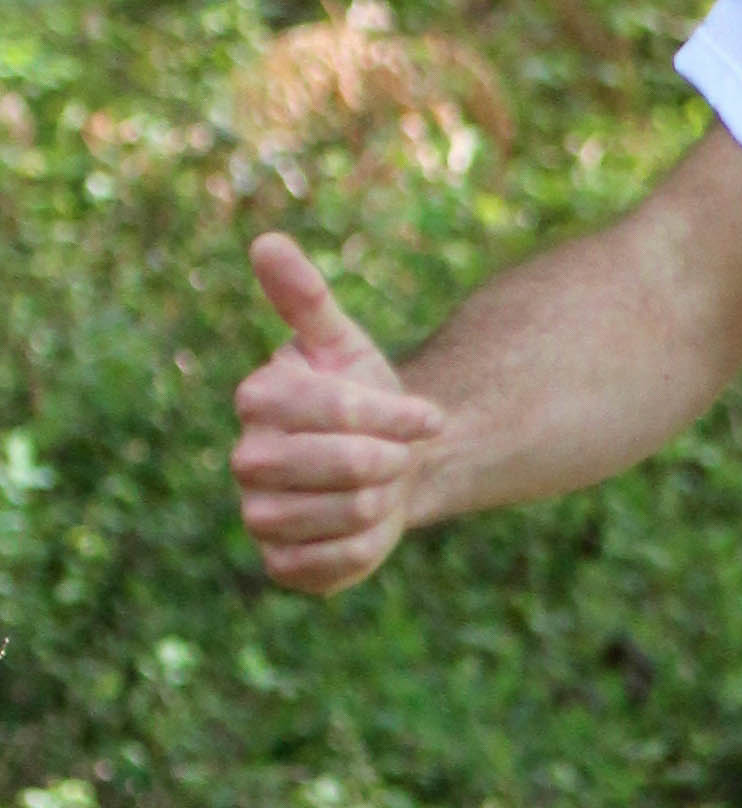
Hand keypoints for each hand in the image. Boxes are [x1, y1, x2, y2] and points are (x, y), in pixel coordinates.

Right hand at [231, 233, 443, 594]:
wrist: (379, 461)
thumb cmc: (360, 393)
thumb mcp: (342, 341)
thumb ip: (307, 297)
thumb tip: (267, 242)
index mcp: (258, 396)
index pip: (344, 410)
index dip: (399, 417)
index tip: (428, 417)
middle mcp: (246, 458)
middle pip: (351, 465)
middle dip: (393, 459)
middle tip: (395, 453)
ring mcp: (258, 515)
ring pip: (352, 514)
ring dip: (387, 499)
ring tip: (378, 484)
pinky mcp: (279, 565)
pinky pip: (340, 563)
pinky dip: (371, 545)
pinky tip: (367, 523)